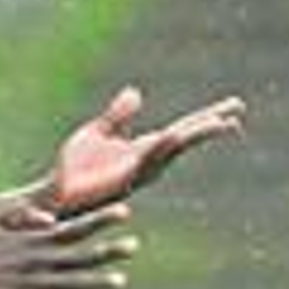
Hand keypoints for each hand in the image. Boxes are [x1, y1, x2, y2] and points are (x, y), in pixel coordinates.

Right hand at [0, 203, 137, 288]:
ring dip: (96, 283)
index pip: (73, 228)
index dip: (100, 220)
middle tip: (134, 245)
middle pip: (78, 254)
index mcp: (32, 241)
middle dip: (107, 250)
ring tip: (121, 282)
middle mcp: (35, 260)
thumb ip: (22, 215)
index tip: (125, 212)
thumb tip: (50, 216)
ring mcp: (28, 283)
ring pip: (69, 283)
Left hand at [50, 87, 245, 212]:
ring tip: (217, 121)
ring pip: (169, 151)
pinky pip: (144, 161)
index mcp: (143, 148)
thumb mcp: (96, 132)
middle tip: (237, 112)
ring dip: (191, 136)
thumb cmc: (72, 168)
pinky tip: (173, 136)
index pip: (183, 130)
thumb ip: (117, 115)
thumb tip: (137, 92)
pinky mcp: (119, 180)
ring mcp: (135, 172)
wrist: (51, 196)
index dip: (208, 118)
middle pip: (184, 140)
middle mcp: (145, 162)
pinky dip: (160, 148)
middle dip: (209, 126)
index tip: (236, 107)